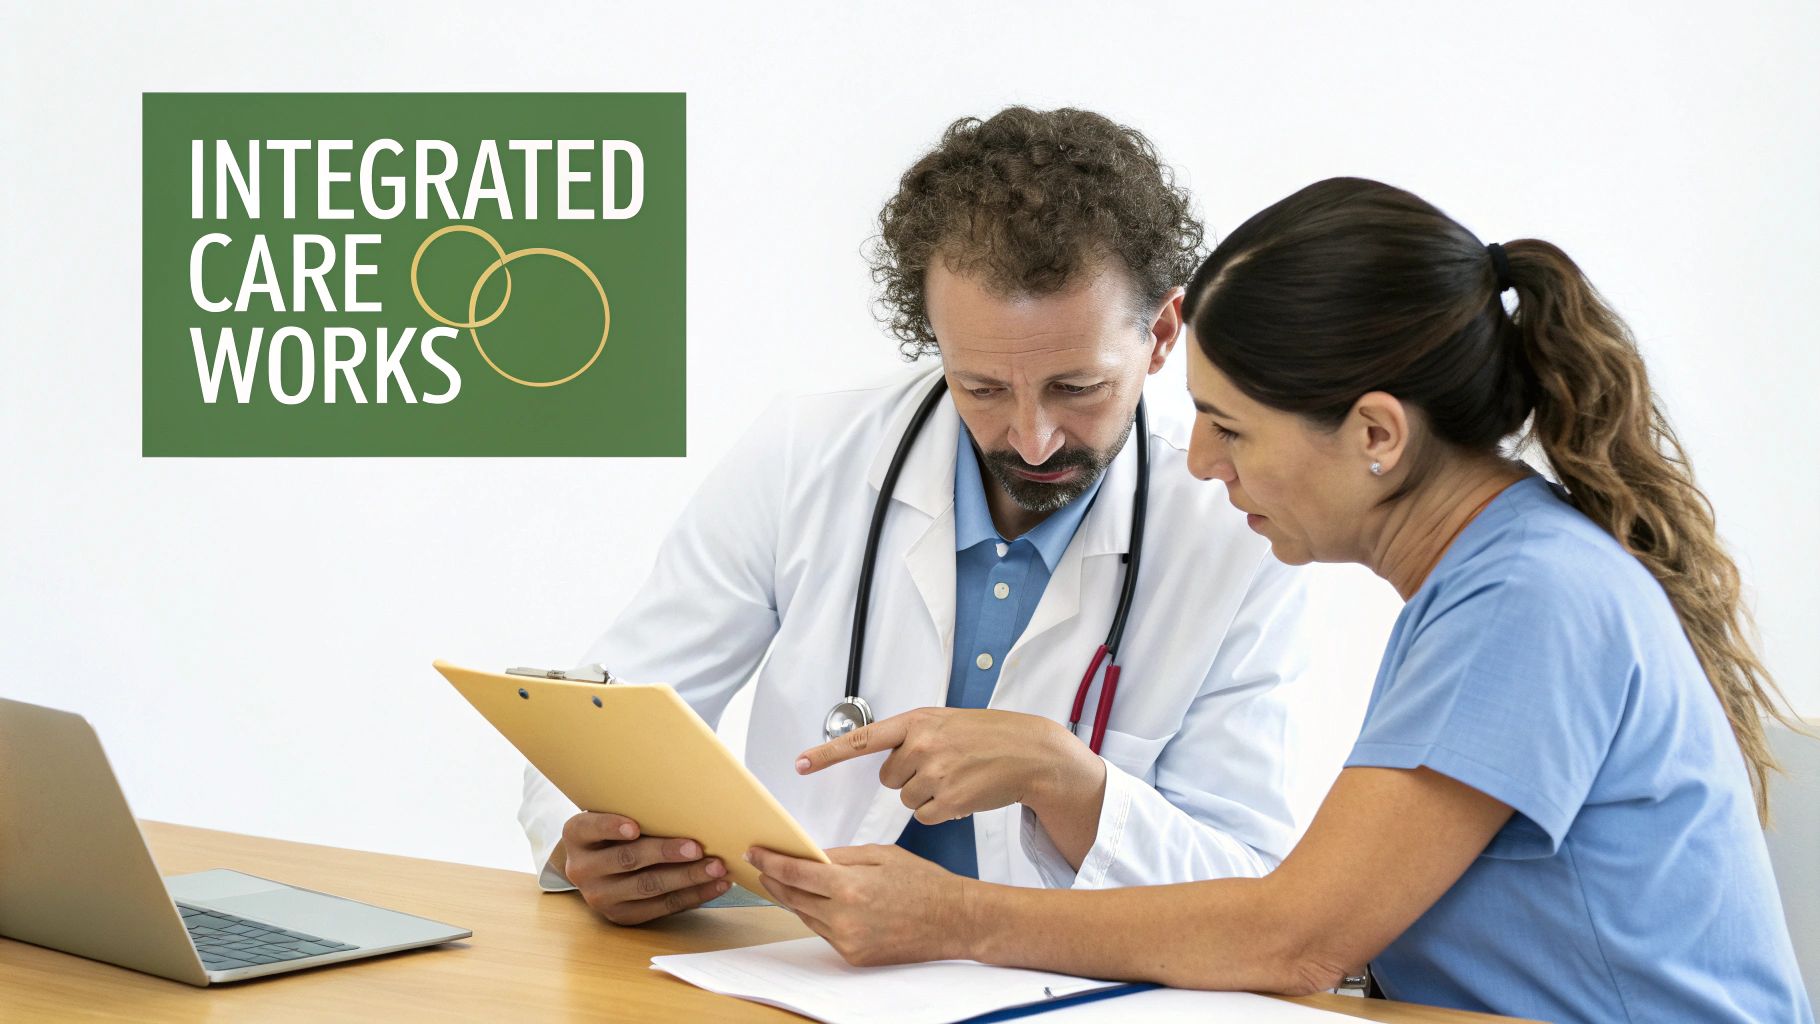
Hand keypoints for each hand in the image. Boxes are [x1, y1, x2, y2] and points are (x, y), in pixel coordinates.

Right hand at [557, 811, 730, 925]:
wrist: (596, 866)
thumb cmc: (615, 831)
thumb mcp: (612, 813)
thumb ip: (636, 809)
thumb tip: (685, 801)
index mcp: (576, 835)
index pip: (590, 828)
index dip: (611, 827)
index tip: (634, 827)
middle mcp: (582, 868)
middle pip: (627, 859)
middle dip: (665, 853)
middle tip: (697, 847)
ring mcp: (599, 896)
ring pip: (648, 887)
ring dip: (687, 877)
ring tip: (716, 867)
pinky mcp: (621, 916)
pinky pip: (661, 907)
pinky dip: (693, 896)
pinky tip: (715, 885)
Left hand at [747, 844, 977, 965]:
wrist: (954, 921)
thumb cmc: (924, 883)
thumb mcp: (882, 854)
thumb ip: (842, 855)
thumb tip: (812, 856)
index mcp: (851, 886)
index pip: (795, 873)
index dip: (770, 862)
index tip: (754, 852)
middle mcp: (844, 917)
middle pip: (793, 897)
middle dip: (774, 880)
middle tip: (762, 866)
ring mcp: (848, 941)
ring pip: (806, 917)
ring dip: (794, 899)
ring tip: (785, 882)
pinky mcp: (854, 957)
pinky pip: (825, 933)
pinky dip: (817, 916)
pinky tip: (816, 902)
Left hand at [795, 707, 1104, 825]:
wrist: (1029, 752)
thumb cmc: (987, 736)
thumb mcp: (945, 722)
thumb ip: (912, 735)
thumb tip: (884, 755)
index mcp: (917, 721)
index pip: (862, 738)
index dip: (827, 754)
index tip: (800, 764)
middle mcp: (922, 745)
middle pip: (889, 778)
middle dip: (909, 776)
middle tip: (942, 766)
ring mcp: (936, 774)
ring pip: (907, 799)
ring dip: (927, 794)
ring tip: (957, 778)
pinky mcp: (948, 801)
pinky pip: (925, 816)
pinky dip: (941, 810)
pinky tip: (963, 794)